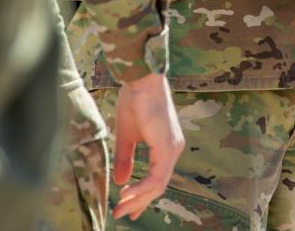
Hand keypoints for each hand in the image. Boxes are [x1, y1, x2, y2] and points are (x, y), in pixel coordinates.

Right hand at [111, 72, 184, 220]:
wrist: (141, 80)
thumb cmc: (135, 101)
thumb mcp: (126, 136)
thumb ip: (126, 159)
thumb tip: (122, 182)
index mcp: (166, 146)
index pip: (157, 178)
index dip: (142, 196)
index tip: (126, 208)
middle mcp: (173, 148)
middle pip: (159, 185)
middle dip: (139, 202)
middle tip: (122, 215)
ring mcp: (172, 147)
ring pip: (159, 183)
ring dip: (138, 199)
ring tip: (121, 208)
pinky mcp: (167, 145)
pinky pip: (157, 175)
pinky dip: (142, 188)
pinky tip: (127, 194)